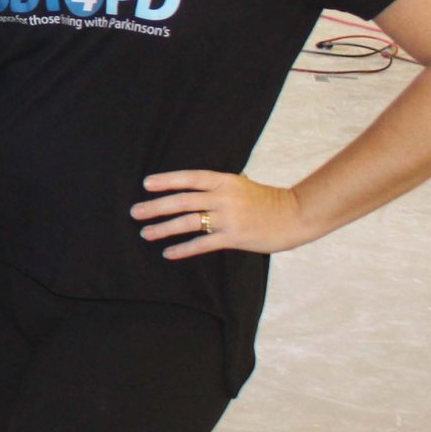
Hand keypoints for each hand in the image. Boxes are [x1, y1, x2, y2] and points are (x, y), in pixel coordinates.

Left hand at [133, 170, 320, 258]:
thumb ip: (219, 187)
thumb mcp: (242, 185)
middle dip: (155, 206)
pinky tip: (168, 253)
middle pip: (182, 201)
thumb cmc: (267, 200)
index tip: (146, 184)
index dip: (166, 180)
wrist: (296, 215)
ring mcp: (228, 218)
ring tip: (145, 233)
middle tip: (135, 212)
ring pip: (187, 222)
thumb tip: (195, 188)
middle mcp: (223, 197)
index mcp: (225, 181)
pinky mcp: (234, 237)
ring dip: (163, 228)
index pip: (189, 178)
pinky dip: (183, 249)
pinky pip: (202, 243)